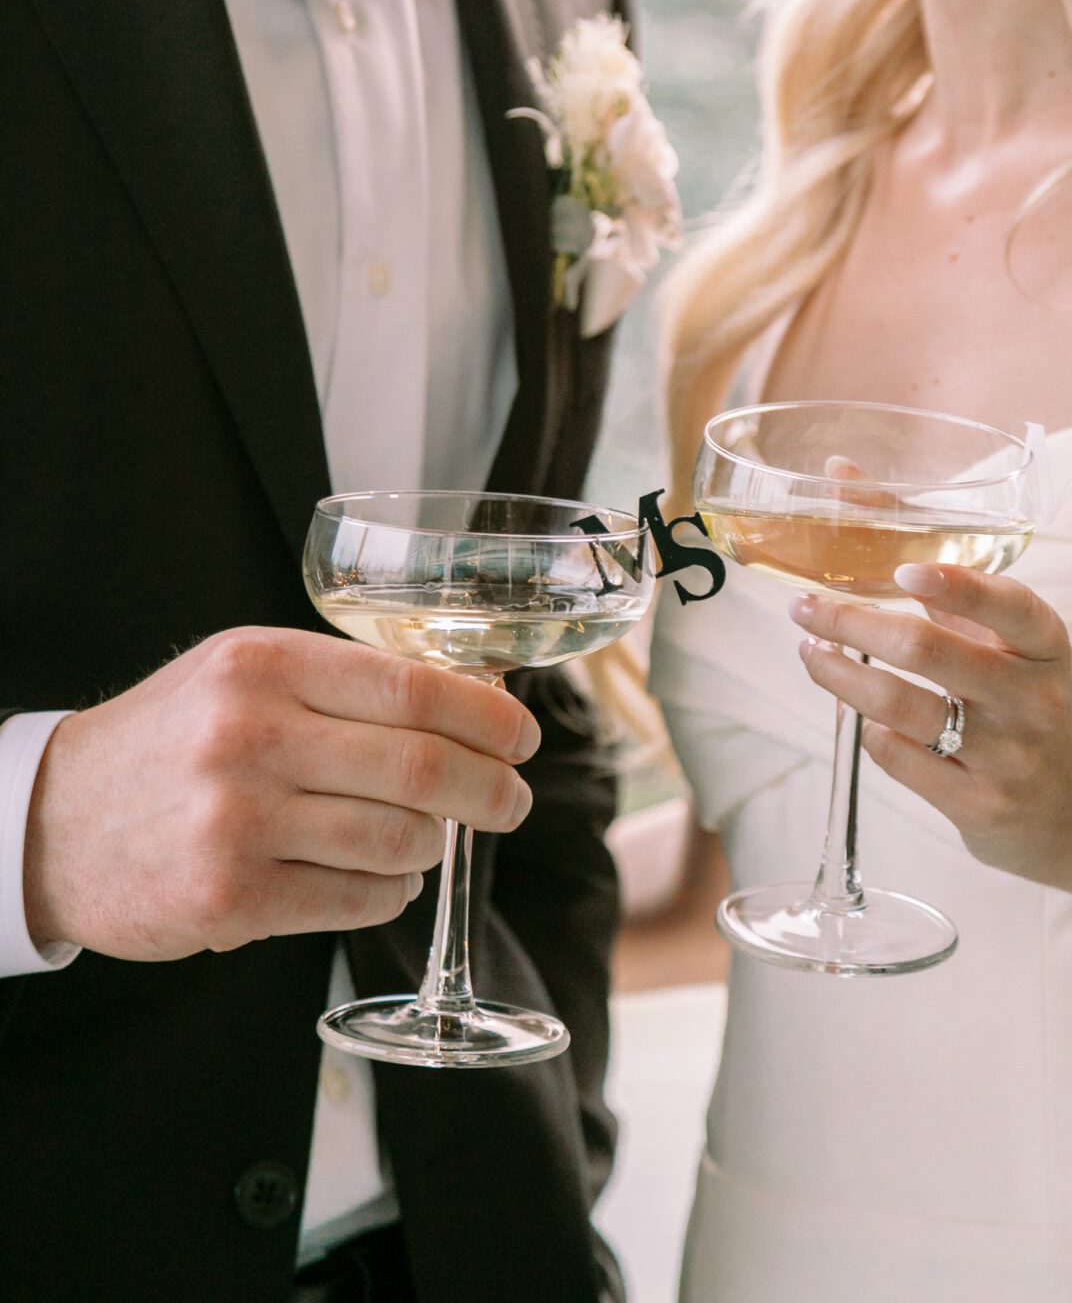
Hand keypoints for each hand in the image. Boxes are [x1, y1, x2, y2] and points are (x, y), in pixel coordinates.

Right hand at [23, 627, 540, 960]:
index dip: (487, 716)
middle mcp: (252, 735)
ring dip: (434, 847)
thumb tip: (469, 693)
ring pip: (397, 839)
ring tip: (430, 842)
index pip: (412, 687)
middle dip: (488, 789)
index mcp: (265, 664)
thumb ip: (341, 679)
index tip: (523, 736)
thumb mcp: (241, 674)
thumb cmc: (170, 741)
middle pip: (419, 766)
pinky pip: (355, 900)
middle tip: (512, 802)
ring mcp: (239, 819)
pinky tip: (385, 882)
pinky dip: (390, 895)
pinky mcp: (230, 897)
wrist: (53, 821)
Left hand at [790, 563, 1071, 888]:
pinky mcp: (977, 804)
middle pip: (928, 651)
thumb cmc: (1025, 707)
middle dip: (853, 624)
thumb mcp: (1015, 650)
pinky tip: (860, 715)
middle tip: (807, 608)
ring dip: (841, 676)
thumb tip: (882, 540)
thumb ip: (960, 600)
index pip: (1008, 606)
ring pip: (901, 706)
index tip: (902, 570)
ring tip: (811, 654)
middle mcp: (1031, 700)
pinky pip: (898, 756)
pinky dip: (867, 728)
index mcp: (1045, 648)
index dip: (955, 585)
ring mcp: (1006, 757)